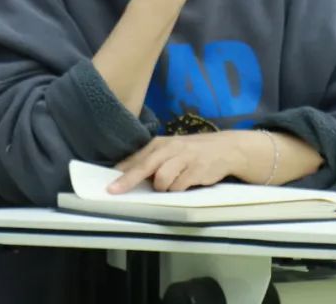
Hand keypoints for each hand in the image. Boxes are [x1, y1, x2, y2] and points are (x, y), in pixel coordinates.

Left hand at [109, 132, 245, 193]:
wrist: (226, 148)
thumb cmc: (193, 152)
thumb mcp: (171, 150)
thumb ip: (151, 160)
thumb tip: (125, 174)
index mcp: (161, 143)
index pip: (137, 159)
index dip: (122, 173)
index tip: (108, 186)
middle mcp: (171, 148)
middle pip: (145, 167)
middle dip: (128, 181)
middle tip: (114, 191)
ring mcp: (184, 158)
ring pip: (162, 179)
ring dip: (162, 188)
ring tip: (172, 185)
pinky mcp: (197, 169)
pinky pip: (179, 186)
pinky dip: (178, 189)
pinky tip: (185, 183)